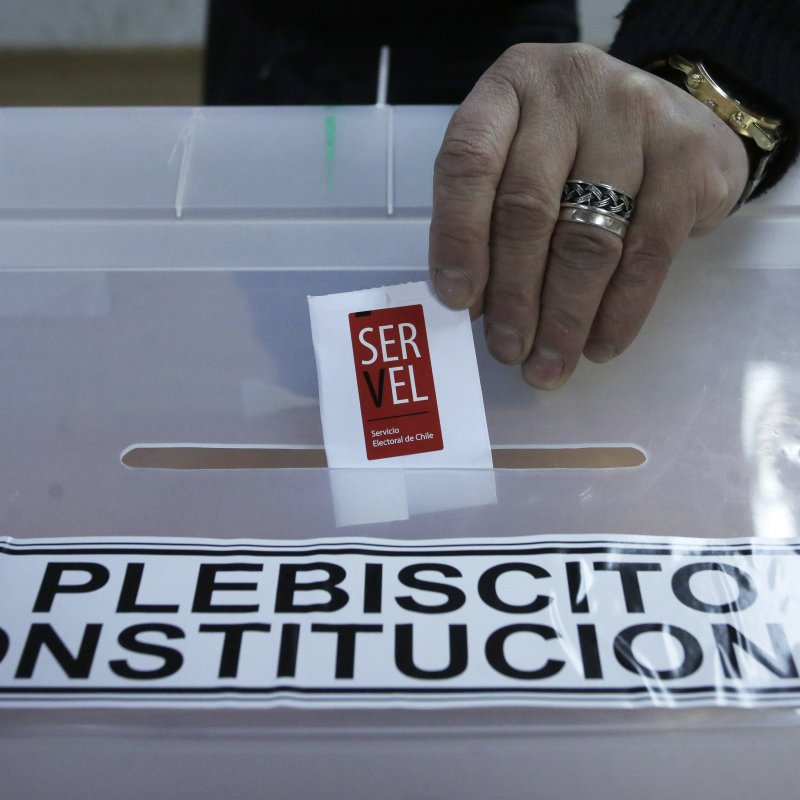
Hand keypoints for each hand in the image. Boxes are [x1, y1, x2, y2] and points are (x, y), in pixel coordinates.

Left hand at [429, 44, 748, 388]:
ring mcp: (634, 117)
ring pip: (587, 237)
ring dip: (564, 317)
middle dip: (513, 295)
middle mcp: (569, 92)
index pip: (469, 162)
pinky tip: (599, 345)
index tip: (455, 301)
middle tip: (507, 351)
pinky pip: (647, 252)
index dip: (458, 237)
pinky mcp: (687, 157)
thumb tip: (469, 305)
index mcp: (509, 90)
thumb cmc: (574, 150)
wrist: (677, 118)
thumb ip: (488, 216)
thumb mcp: (518, 159)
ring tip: (548, 365)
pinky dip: (620, 310)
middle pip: (528, 208)